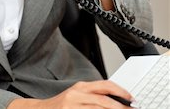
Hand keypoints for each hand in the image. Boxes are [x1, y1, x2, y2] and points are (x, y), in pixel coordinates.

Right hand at [8, 80, 133, 107]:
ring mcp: (71, 105)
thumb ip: (92, 97)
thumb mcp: (76, 97)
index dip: (120, 91)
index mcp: (80, 87)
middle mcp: (76, 94)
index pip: (104, 85)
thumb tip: (114, 100)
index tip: (131, 98)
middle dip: (120, 106)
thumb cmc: (60, 106)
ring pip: (97, 108)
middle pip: (103, 99)